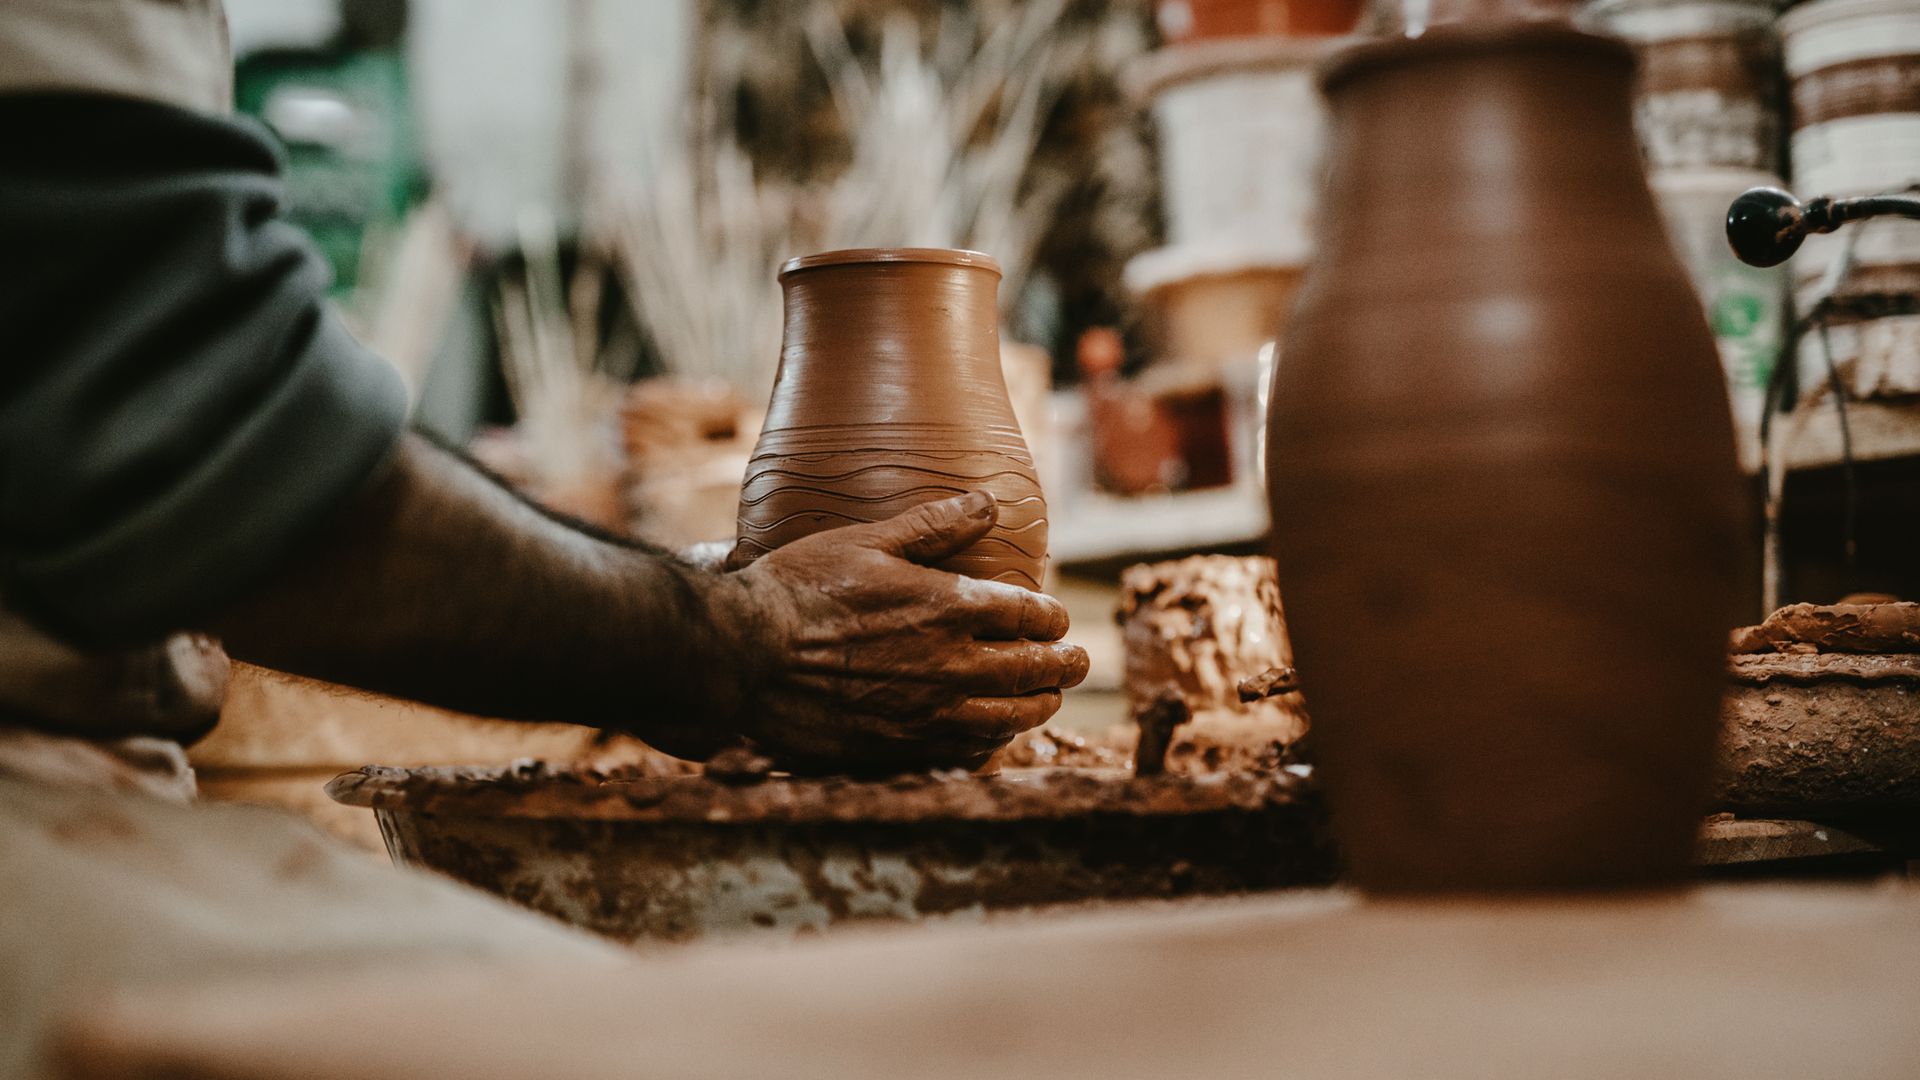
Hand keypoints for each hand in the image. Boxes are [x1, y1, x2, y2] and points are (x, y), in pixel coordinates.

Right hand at [711, 491, 1087, 772]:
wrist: (745, 656)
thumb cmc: (801, 589)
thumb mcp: (868, 542)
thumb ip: (934, 526)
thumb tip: (987, 502)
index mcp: (951, 608)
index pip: (1029, 615)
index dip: (1051, 618)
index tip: (1057, 619)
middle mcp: (952, 665)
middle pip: (1031, 669)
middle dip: (1062, 664)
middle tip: (1077, 662)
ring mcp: (930, 712)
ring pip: (1007, 716)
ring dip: (1035, 707)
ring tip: (1046, 700)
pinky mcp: (901, 747)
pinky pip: (965, 750)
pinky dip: (990, 742)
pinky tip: (992, 737)